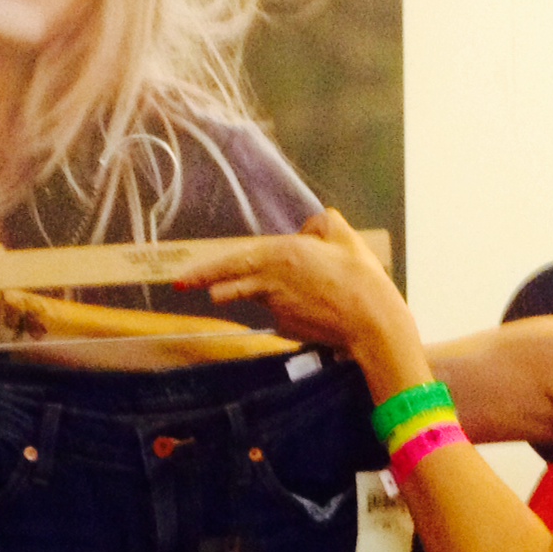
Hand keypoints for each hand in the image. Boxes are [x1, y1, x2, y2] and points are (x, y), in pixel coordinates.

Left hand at [175, 210, 425, 393]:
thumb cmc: (361, 278)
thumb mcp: (345, 236)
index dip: (206, 268)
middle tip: (181, 283)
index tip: (183, 274)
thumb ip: (322, 224)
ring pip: (250, 297)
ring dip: (239, 294)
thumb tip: (308, 229)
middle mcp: (271, 280)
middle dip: (202, 281)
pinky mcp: (285, 327)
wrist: (372, 321)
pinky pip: (276, 313)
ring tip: (225, 291)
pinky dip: (284, 308)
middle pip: (227, 282)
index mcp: (282, 253)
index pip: (233, 260)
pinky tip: (308, 307)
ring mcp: (276, 307)